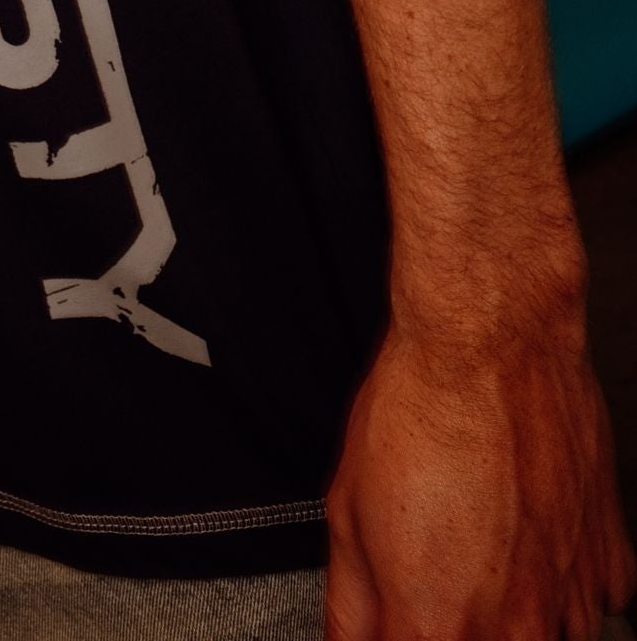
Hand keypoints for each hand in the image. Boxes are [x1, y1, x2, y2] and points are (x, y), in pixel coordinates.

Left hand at [324, 317, 635, 638]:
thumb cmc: (420, 415)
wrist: (491, 346)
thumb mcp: (347, 516)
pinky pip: (584, 603)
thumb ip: (350, 610)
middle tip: (436, 576)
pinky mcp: (609, 563)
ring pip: (539, 640)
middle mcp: (515, 630)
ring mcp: (571, 602)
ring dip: (508, 613)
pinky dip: (557, 582)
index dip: (400, 638)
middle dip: (455, 626)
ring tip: (478, 544)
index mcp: (439, 628)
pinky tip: (523, 535)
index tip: (398, 620)